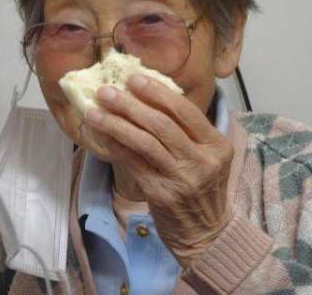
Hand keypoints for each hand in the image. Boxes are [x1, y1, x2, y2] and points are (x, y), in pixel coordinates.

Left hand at [84, 74, 233, 267]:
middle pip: (162, 124)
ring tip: (95, 111)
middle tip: (107, 91)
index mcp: (216, 145)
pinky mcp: (160, 194)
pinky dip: (115, 146)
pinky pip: (133, 163)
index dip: (158, 93)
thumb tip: (149, 96)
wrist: (206, 232)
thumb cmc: (203, 187)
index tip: (134, 78)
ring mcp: (181, 179)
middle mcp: (201, 161)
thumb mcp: (207, 157)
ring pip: (144, 143)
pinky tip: (101, 136)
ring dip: (116, 124)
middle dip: (131, 104)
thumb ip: (187, 131)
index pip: (186, 111)